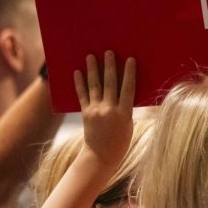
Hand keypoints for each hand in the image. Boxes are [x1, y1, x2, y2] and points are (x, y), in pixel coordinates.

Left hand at [74, 51, 135, 172]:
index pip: (128, 89)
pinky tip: (77, 72)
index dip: (129, 73)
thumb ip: (125, 107)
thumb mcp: (129, 124)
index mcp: (124, 114)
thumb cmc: (120, 140)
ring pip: (95, 86)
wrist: (101, 156)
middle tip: (108, 52)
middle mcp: (109, 111)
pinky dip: (79, 83)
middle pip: (110, 84)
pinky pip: (82, 95)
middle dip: (109, 66)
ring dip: (92, 69)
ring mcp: (96, 111)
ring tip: (90, 56)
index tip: (130, 59)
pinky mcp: (86, 113)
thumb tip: (122, 87)